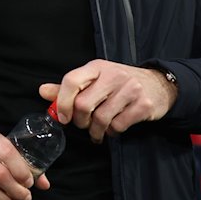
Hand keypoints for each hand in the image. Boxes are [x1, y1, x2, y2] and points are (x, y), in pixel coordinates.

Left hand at [42, 59, 177, 143]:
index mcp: (97, 67)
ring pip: (101, 119)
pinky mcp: (143, 105)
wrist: (158, 84)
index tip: (63, 116)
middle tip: (83, 124)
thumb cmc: (119, 83)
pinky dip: (112, 133)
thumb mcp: (94, 79)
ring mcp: (130, 90)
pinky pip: (119, 126)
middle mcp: (113, 75)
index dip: (62, 102)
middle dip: (80, 121)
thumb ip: (69, 87)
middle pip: (84, 104)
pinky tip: (113, 128)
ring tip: (97, 130)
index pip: (71, 80)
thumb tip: (42, 91)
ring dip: (96, 131)